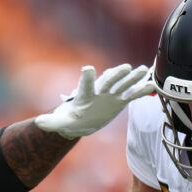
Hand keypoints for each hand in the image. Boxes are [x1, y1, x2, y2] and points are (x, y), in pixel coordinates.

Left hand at [35, 63, 153, 137]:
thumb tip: (38, 123)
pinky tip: (153, 85)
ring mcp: (111, 95)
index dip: (87, 77)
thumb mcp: (59, 123)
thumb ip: (50, 123)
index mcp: (85, 94)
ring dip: (133, 78)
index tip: (88, 69)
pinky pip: (132, 95)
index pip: (86, 83)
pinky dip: (141, 90)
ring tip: (144, 70)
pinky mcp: (119, 101)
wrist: (79, 121)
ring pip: (123, 84)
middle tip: (126, 68)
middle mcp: (99, 91)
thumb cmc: (68, 120)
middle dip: (116, 75)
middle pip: (108, 80)